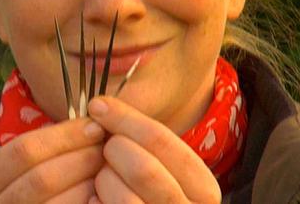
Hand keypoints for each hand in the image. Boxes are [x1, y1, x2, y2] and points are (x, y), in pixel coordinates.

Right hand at [0, 118, 105, 203]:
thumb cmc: (23, 199)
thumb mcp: (15, 178)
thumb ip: (40, 155)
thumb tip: (90, 126)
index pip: (21, 151)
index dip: (62, 136)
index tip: (95, 126)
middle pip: (40, 178)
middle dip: (80, 159)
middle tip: (107, 149)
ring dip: (89, 184)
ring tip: (110, 171)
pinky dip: (89, 203)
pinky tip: (102, 196)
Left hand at [87, 96, 221, 203]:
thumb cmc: (148, 198)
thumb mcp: (160, 170)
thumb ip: (143, 143)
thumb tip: (101, 108)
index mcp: (204, 189)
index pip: (164, 141)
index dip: (126, 119)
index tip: (98, 106)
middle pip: (144, 169)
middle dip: (114, 151)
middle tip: (104, 150)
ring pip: (125, 200)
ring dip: (104, 182)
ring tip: (101, 180)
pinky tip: (95, 201)